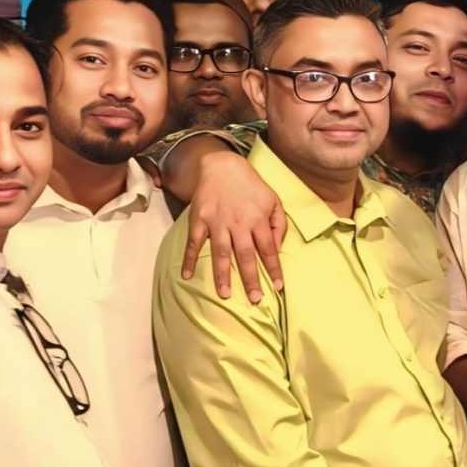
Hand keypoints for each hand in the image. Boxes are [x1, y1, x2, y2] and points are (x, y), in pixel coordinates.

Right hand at [178, 147, 285, 301]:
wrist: (222, 167)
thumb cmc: (251, 187)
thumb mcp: (273, 200)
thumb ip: (279, 225)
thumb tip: (277, 248)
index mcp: (258, 219)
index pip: (268, 249)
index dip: (274, 269)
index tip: (278, 287)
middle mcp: (238, 223)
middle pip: (245, 255)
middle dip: (250, 279)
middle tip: (254, 299)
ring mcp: (217, 222)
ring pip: (220, 253)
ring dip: (222, 274)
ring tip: (224, 294)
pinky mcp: (199, 220)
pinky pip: (193, 243)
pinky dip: (189, 259)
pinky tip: (186, 275)